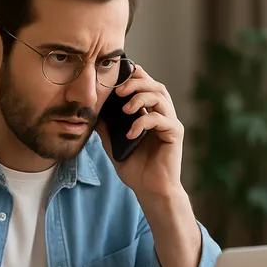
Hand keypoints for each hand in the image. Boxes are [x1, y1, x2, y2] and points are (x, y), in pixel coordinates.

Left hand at [96, 65, 183, 199]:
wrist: (149, 190)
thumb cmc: (135, 168)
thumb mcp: (113, 144)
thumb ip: (106, 128)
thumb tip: (91, 112)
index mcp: (150, 113)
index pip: (146, 85)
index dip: (134, 76)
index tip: (117, 76)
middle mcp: (163, 115)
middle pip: (156, 85)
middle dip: (136, 83)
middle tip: (118, 91)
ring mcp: (170, 123)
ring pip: (160, 97)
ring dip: (140, 98)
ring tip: (125, 109)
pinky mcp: (174, 134)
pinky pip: (161, 119)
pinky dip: (143, 122)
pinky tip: (130, 134)